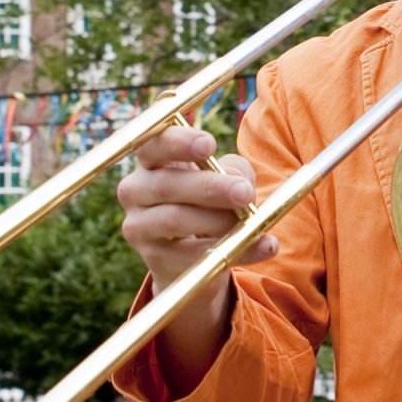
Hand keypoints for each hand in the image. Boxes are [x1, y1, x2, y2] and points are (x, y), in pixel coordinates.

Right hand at [118, 127, 277, 292]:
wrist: (192, 256)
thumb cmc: (208, 201)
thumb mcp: (224, 177)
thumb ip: (234, 171)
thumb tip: (240, 183)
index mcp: (150, 161)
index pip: (151, 143)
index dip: (177, 142)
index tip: (210, 144)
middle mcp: (135, 191)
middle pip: (165, 185)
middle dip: (209, 187)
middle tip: (244, 192)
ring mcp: (139, 226)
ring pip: (174, 220)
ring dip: (218, 220)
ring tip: (250, 220)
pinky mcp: (155, 259)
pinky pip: (194, 256)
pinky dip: (238, 250)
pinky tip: (266, 245)